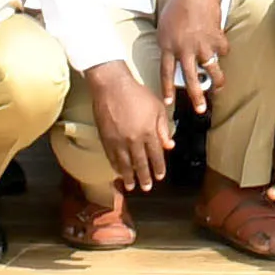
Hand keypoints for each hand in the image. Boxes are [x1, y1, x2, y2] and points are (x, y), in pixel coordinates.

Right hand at [83, 60, 175, 191]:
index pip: (156, 155)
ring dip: (129, 176)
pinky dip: (115, 166)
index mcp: (148, 132)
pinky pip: (111, 157)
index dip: (159, 167)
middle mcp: (134, 140)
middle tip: (147, 187)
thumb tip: (169, 144)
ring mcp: (118, 140)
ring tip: (131, 186)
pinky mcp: (106, 138)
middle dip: (145, 177)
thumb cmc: (135, 93)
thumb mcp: (157, 108)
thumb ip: (163, 127)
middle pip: (141, 163)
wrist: (111, 86)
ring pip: (125, 164)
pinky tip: (118, 171)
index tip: (160, 176)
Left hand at [156, 0, 229, 103]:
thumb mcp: (165, 27)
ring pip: (211, 70)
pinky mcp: (217, 39)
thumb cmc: (178, 6)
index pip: (165, 73)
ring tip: (219, 87)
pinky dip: (222, 49)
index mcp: (168, 45)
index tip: (169, 103)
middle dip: (196, 96)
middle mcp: (184, 49)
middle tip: (200, 110)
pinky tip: (220, 43)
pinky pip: (222, 51)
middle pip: (190, 79)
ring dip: (217, 81)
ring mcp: (202, 45)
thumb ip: (169, 45)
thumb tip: (176, 60)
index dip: (167, 89)